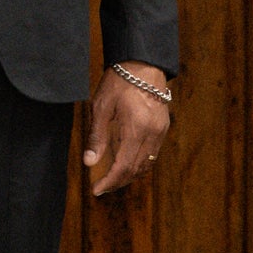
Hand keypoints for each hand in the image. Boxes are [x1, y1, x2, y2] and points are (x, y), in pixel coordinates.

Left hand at [83, 62, 170, 195]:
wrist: (143, 63)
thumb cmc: (119, 82)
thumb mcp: (101, 107)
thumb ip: (97, 137)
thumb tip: (89, 162)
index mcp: (136, 129)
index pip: (123, 167)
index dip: (109, 182)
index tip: (96, 189)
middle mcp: (152, 134)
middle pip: (136, 170)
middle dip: (118, 182)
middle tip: (101, 187)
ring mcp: (161, 131)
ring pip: (147, 164)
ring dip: (130, 175)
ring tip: (112, 179)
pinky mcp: (163, 127)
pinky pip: (153, 154)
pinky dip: (140, 164)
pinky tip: (127, 163)